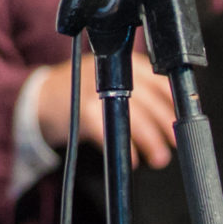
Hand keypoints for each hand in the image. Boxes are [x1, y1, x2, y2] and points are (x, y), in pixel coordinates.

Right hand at [34, 58, 175, 167]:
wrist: (38, 98)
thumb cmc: (80, 93)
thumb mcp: (109, 81)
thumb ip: (137, 91)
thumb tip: (171, 118)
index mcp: (122, 63)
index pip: (157, 79)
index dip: (173, 102)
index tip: (184, 120)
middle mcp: (110, 73)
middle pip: (148, 99)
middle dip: (165, 124)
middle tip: (175, 142)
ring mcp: (95, 91)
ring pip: (133, 115)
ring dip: (150, 140)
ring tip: (160, 158)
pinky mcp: (83, 111)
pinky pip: (111, 131)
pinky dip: (126, 148)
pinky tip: (133, 160)